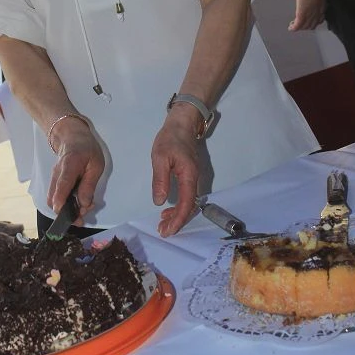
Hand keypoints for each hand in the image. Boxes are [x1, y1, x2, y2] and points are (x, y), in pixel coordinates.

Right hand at [47, 123, 104, 222]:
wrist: (72, 138)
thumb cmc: (87, 149)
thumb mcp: (96, 164)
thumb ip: (89, 184)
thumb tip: (84, 204)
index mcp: (69, 165)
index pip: (62, 184)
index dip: (61, 199)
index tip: (62, 212)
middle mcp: (57, 174)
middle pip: (54, 198)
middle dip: (67, 212)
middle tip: (84, 215)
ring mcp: (53, 179)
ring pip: (54, 200)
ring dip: (66, 210)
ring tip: (83, 210)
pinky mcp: (54, 183)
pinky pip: (56, 198)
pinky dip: (65, 205)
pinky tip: (77, 204)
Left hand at [151, 106, 200, 236]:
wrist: (182, 123)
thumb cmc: (170, 138)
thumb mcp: (160, 157)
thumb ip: (160, 179)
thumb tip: (159, 201)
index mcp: (189, 175)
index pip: (186, 204)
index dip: (178, 219)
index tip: (167, 230)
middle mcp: (195, 179)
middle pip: (190, 207)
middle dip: (178, 221)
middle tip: (163, 230)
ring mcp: (194, 178)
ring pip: (189, 202)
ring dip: (178, 215)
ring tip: (163, 222)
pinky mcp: (190, 176)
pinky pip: (187, 196)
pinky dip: (179, 206)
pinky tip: (168, 208)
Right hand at [289, 0, 324, 30]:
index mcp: (321, 7)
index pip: (319, 19)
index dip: (315, 21)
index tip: (311, 20)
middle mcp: (316, 14)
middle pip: (312, 25)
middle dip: (307, 26)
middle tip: (301, 25)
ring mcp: (309, 16)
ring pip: (305, 27)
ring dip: (300, 27)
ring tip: (294, 26)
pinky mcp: (301, 16)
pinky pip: (297, 26)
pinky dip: (293, 28)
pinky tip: (290, 28)